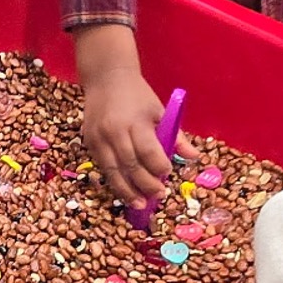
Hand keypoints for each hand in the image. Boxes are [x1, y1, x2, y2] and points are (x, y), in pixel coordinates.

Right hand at [81, 67, 200, 209]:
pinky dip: (114, 181)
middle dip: (145, 184)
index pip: (148, 151)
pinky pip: (102, 166)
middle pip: (130, 165)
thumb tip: (194, 157)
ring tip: (139, 204)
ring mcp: (99, 137)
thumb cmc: (137, 95)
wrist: (106, 78)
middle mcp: (115, 131)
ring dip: (127, 190)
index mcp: (136, 121)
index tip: (168, 173)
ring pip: (113, 171)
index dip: (159, 166)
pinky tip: (124, 191)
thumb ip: (176, 136)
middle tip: (158, 196)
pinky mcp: (89, 141)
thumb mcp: (160, 110)